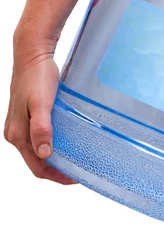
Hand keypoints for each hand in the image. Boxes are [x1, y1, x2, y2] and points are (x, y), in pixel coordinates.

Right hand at [5, 34, 74, 184]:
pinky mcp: (26, 117)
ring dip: (55, 157)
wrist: (31, 54)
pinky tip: (67, 139)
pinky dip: (52, 143)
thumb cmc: (37, 76)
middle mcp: (15, 133)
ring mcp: (19, 125)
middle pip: (37, 162)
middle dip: (57, 169)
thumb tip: (44, 154)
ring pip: (38, 150)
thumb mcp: (41, 102)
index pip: (37, 168)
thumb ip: (42, 127)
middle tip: (80, 169)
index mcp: (17, 135)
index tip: (76, 177)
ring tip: (76, 157)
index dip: (57, 176)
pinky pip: (38, 137)